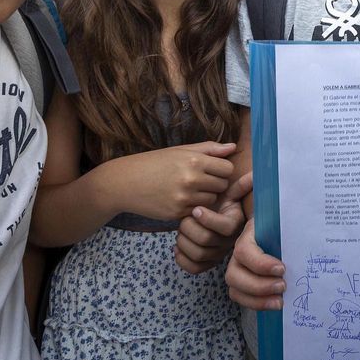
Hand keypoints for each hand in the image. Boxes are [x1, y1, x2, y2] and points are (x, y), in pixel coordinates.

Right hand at [105, 141, 234, 220]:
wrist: (125, 183)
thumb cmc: (155, 163)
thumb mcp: (180, 150)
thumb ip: (209, 149)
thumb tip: (233, 147)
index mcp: (194, 160)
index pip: (227, 168)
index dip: (221, 169)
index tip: (212, 170)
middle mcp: (191, 179)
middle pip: (222, 185)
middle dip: (215, 183)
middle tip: (200, 180)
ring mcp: (184, 198)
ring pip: (212, 201)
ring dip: (205, 196)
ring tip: (189, 189)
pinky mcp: (177, 213)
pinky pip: (198, 211)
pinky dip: (193, 207)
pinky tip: (179, 199)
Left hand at [175, 172, 252, 273]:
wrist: (211, 216)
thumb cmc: (219, 202)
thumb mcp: (230, 192)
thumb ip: (240, 186)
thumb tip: (255, 176)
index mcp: (235, 224)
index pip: (225, 227)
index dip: (208, 219)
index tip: (195, 209)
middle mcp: (228, 242)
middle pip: (206, 241)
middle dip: (189, 228)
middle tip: (184, 218)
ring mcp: (217, 254)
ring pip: (198, 255)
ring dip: (183, 242)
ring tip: (180, 231)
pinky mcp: (206, 263)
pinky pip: (194, 268)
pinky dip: (182, 259)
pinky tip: (177, 247)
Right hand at [225, 217, 285, 309]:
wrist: (278, 233)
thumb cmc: (284, 230)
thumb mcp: (286, 226)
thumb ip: (292, 234)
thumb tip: (310, 244)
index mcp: (249, 235)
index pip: (244, 251)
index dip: (261, 264)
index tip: (282, 269)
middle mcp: (238, 255)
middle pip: (233, 275)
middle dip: (259, 286)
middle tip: (283, 286)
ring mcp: (237, 271)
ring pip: (235, 290)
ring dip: (257, 300)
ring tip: (279, 301)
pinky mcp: (242, 284)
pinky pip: (242, 299)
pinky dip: (257, 305)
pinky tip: (273, 304)